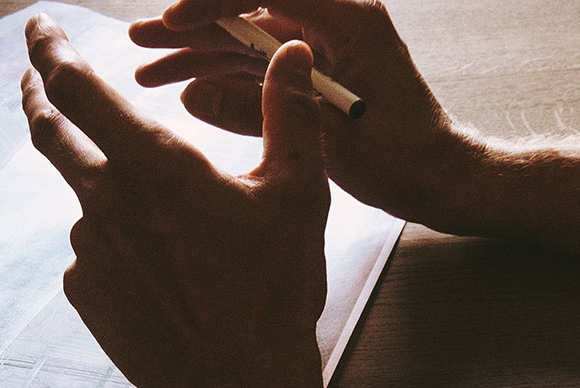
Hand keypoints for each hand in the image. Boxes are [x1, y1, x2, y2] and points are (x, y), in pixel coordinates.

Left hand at [22, 14, 328, 387]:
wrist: (241, 383)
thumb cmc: (272, 290)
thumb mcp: (296, 193)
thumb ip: (289, 113)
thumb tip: (290, 52)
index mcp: (155, 166)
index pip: (79, 90)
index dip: (49, 52)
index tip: (37, 27)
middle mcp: (108, 201)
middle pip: (51, 133)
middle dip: (37, 95)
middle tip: (31, 76)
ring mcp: (90, 249)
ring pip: (88, 197)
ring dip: (112, 192)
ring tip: (178, 233)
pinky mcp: (85, 290)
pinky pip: (94, 249)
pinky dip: (119, 244)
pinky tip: (164, 271)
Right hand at [130, 0, 495, 232]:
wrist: (439, 177)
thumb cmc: (404, 155)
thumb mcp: (328, 135)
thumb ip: (260, 110)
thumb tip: (193, 92)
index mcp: (348, 18)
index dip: (215, 1)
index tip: (173, 21)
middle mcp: (332, 20)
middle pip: (248, 8)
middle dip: (192, 24)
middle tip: (140, 39)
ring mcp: (319, 43)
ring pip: (244, 36)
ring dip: (197, 51)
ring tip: (145, 66)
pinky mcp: (311, 69)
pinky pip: (256, 62)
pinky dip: (219, 73)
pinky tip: (180, 86)